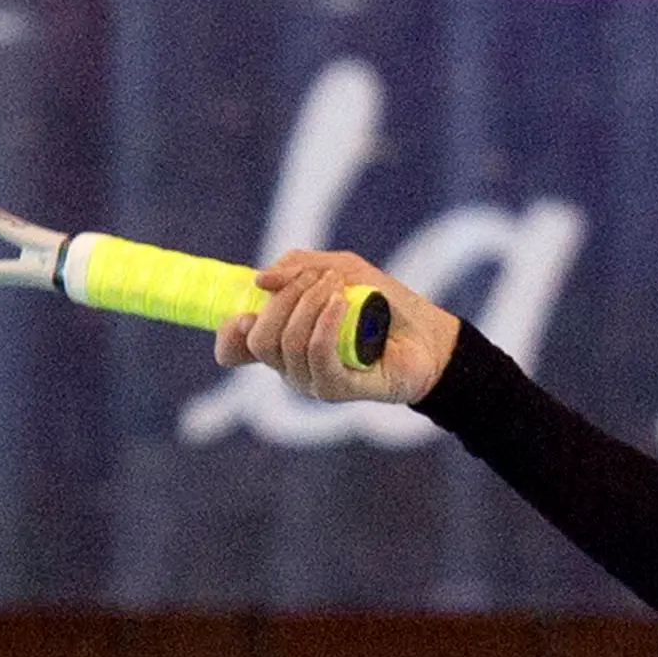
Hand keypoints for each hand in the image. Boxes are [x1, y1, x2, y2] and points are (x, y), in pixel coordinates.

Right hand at [215, 247, 461, 405]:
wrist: (428, 335)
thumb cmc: (383, 304)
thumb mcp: (341, 269)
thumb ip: (299, 267)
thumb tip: (260, 279)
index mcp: (282, 341)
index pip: (235, 350)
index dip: (229, 334)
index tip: (245, 312)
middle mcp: (291, 366)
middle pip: (260, 339)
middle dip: (284, 299)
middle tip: (320, 279)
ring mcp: (312, 380)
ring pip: (288, 344)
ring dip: (310, 304)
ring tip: (340, 288)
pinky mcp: (338, 389)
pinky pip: (317, 356)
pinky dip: (324, 324)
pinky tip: (341, 304)